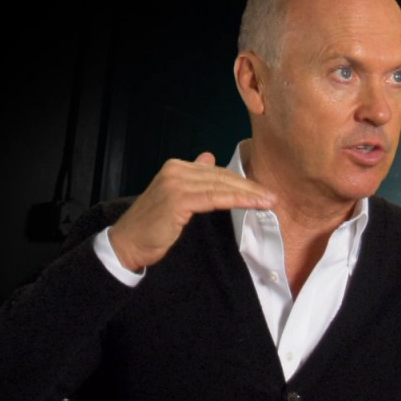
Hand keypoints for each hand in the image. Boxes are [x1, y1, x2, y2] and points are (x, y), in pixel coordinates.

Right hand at [108, 152, 273, 270]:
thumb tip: (209, 158)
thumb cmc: (154, 225)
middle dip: (250, 187)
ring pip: (221, 186)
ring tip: (268, 202)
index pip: (218, 172)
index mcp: (177, 167)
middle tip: (272, 196)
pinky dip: (236, 200)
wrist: (127, 242)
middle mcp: (176, 170)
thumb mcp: (176, 196)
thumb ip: (194, 179)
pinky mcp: (178, 199)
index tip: (263, 191)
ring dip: (248, 194)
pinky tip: (252, 204)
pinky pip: (214, 198)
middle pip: (222, 177)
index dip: (242, 182)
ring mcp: (176, 183)